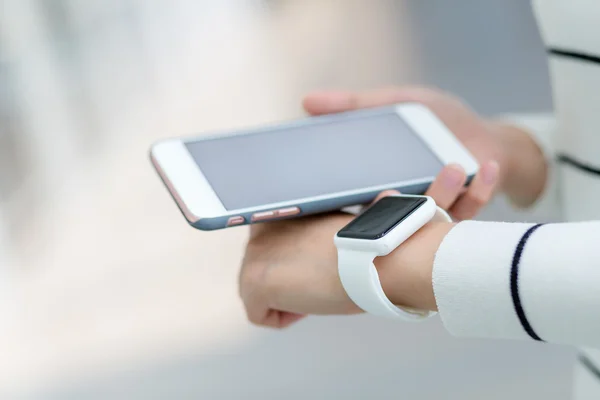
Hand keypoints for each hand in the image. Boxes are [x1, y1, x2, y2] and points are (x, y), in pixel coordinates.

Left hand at [239, 191, 453, 328]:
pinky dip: (284, 318)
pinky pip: (259, 314)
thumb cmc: (363, 247)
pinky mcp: (253, 282)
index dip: (294, 264)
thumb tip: (314, 255)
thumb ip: (310, 236)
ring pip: (256, 293)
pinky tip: (309, 303)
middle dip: (287, 283)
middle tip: (319, 282)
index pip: (271, 248)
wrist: (370, 256)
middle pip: (261, 271)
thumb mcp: (331, 229)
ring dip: (285, 299)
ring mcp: (252, 255)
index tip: (316, 269)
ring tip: (316, 291)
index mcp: (280, 212)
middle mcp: (259, 230)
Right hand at [303, 86, 504, 219]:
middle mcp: (401, 204)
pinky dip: (479, 190)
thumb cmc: (436, 120)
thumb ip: (355, 104)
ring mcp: (433, 211)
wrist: (483, 135)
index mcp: (376, 184)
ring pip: (428, 218)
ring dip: (441, 194)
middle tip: (387, 193)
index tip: (333, 192)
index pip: (349, 198)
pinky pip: (469, 209)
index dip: (339, 200)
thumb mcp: (395, 101)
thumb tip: (306, 101)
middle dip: (388, 208)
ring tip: (453, 168)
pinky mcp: (463, 210)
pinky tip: (486, 167)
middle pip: (386, 217)